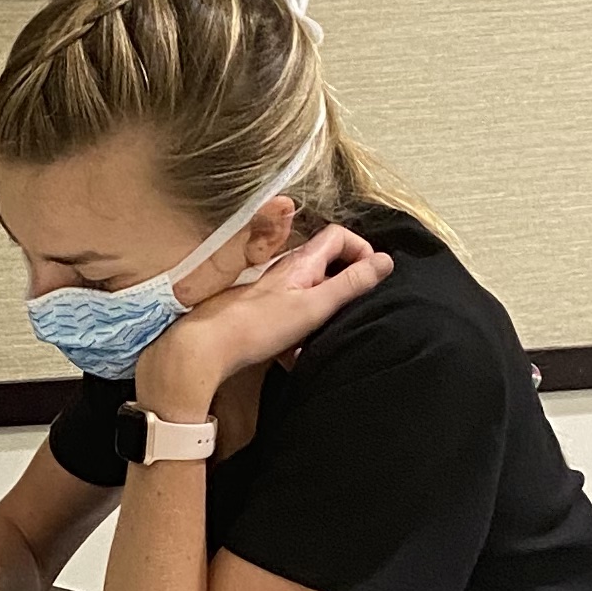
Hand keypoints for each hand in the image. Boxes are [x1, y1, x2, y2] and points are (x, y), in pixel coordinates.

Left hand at [133, 224, 389, 416]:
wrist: (208, 347)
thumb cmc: (258, 326)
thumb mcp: (314, 305)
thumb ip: (350, 284)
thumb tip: (384, 262)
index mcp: (300, 262)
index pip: (338, 236)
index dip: (360, 249)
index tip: (371, 275)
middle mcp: (285, 271)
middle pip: (326, 264)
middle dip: (346, 282)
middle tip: (355, 307)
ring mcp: (271, 291)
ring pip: (309, 292)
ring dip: (324, 311)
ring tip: (327, 335)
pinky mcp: (261, 313)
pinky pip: (290, 315)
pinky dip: (300, 331)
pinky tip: (295, 355)